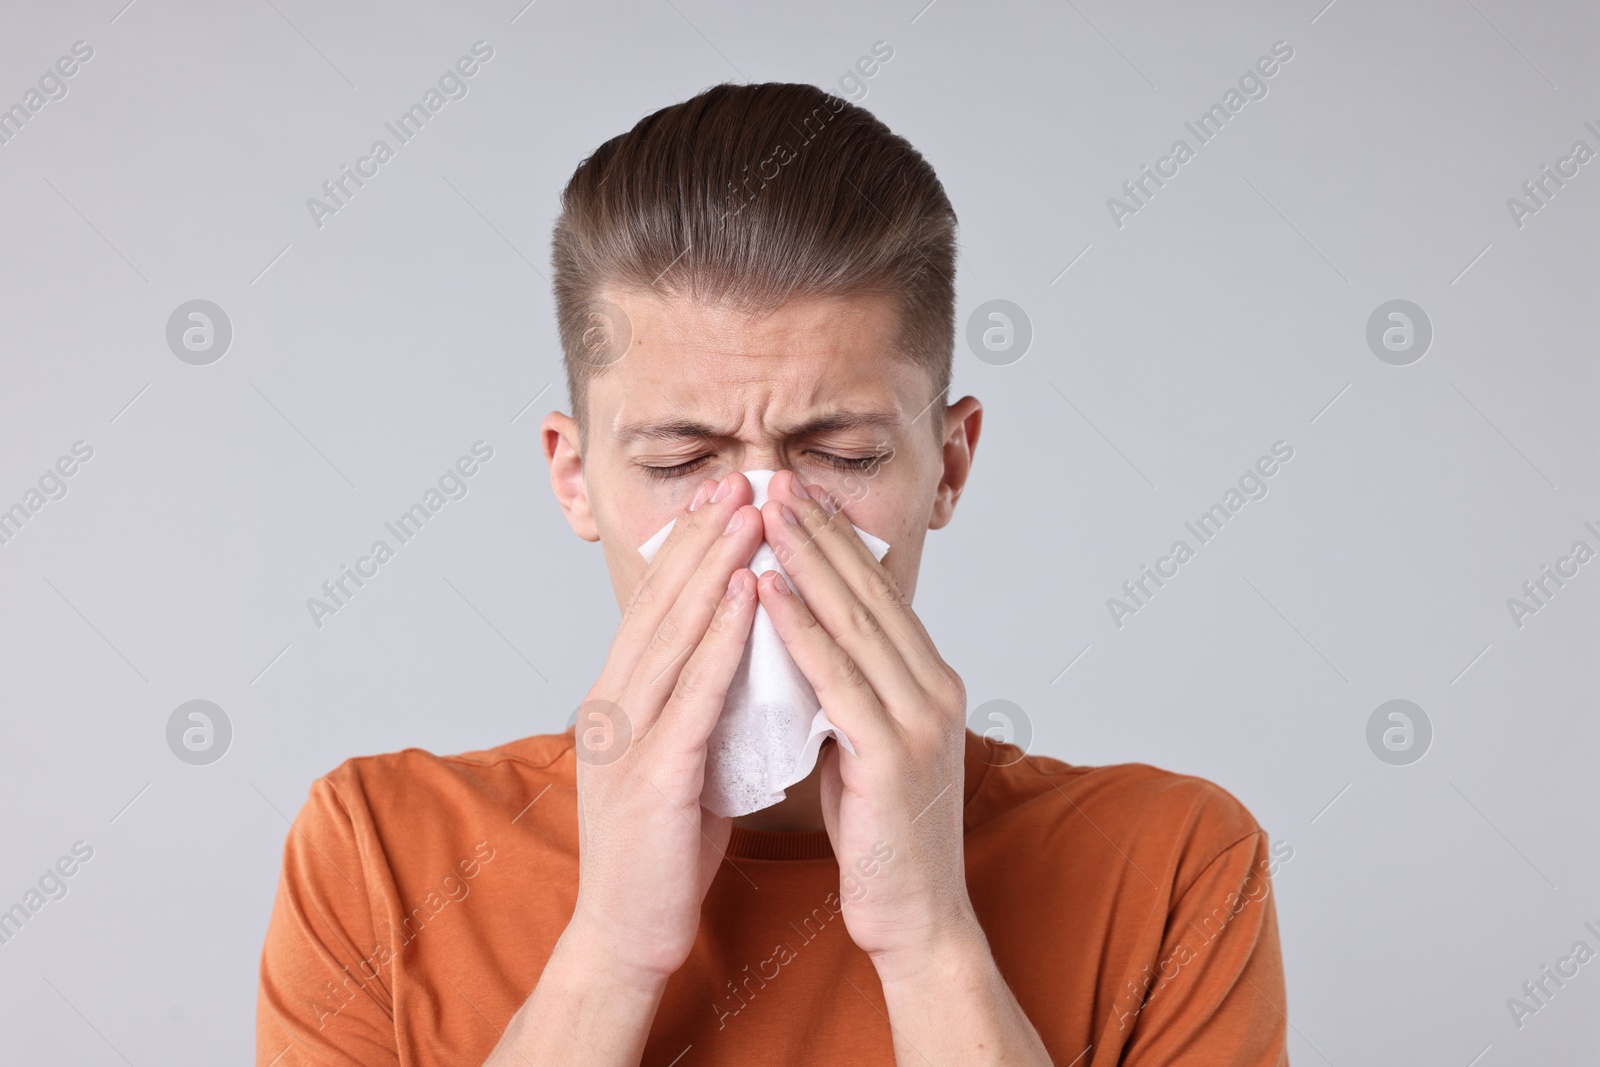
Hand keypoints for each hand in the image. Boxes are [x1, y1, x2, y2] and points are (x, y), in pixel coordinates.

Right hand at [564, 470, 762, 989]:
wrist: (627, 935)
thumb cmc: (663, 849)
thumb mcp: (680, 757)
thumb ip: (698, 704)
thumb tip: (742, 654)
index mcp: (619, 700)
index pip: (658, 608)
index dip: (693, 548)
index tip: (727, 497)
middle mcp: (613, 707)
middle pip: (662, 605)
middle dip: (705, 538)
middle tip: (742, 478)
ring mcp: (626, 740)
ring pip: (674, 636)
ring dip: (715, 569)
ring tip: (751, 514)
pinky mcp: (652, 779)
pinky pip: (693, 695)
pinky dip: (721, 640)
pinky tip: (748, 598)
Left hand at [754, 470, 983, 978]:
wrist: (916, 917)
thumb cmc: (881, 833)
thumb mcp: (863, 744)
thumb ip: (844, 691)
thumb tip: (799, 644)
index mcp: (928, 681)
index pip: (875, 593)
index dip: (833, 540)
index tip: (792, 494)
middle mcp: (934, 687)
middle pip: (868, 591)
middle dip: (818, 530)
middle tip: (775, 476)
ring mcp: (920, 718)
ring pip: (855, 621)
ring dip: (805, 561)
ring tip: (765, 512)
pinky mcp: (894, 753)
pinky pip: (837, 678)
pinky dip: (800, 630)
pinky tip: (767, 592)